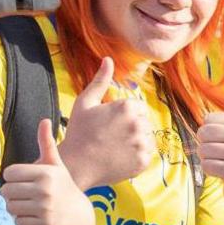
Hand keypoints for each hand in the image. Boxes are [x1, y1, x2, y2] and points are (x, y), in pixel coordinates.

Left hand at [0, 121, 96, 224]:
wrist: (79, 216)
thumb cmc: (63, 186)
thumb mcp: (56, 165)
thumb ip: (46, 143)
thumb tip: (44, 119)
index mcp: (46, 172)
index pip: (9, 173)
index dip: (14, 177)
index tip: (25, 180)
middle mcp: (45, 189)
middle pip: (6, 191)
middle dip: (12, 194)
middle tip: (26, 195)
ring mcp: (45, 208)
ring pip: (10, 207)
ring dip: (16, 207)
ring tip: (30, 206)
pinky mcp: (44, 224)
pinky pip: (17, 221)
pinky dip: (23, 220)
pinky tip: (35, 217)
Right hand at [56, 58, 156, 188]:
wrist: (76, 165)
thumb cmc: (78, 132)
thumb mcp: (85, 102)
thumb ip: (100, 80)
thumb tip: (108, 59)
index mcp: (127, 107)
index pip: (137, 108)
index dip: (123, 116)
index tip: (109, 125)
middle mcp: (138, 124)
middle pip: (144, 122)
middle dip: (131, 127)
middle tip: (111, 137)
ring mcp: (142, 143)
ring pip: (147, 138)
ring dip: (136, 141)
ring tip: (115, 147)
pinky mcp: (143, 161)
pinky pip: (147, 154)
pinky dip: (137, 155)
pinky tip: (120, 156)